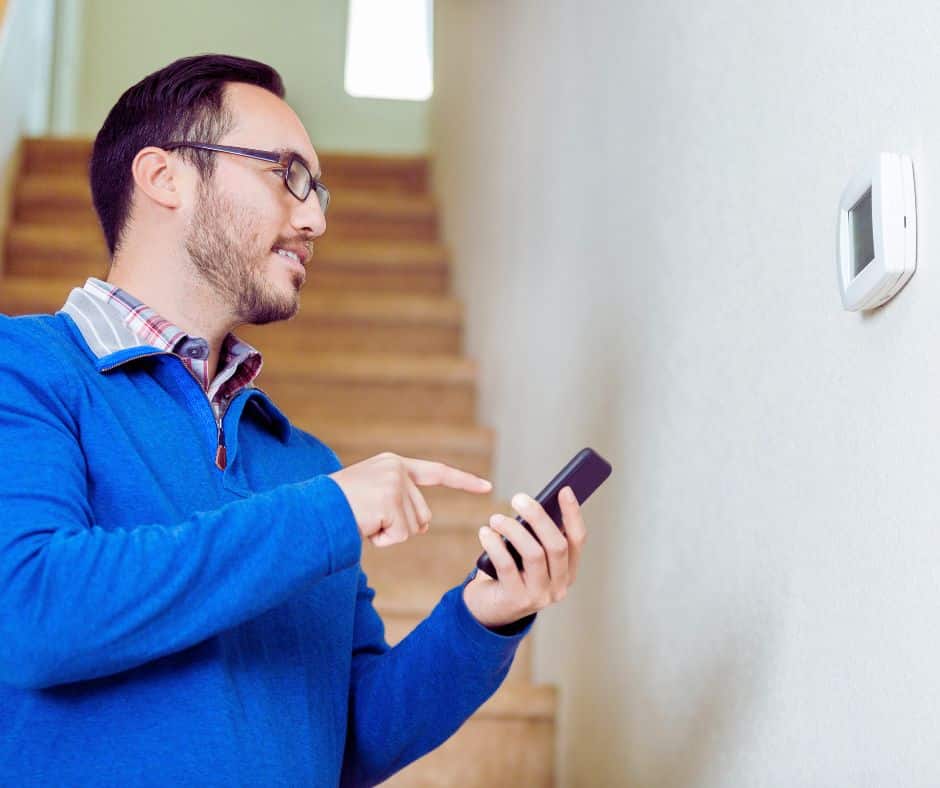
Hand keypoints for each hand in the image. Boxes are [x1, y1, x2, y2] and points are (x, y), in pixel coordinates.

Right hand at [329, 452, 492, 547]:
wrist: (311, 511)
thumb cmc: (337, 508)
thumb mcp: (371, 495)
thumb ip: (399, 502)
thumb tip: (422, 525)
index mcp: (395, 464)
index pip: (437, 472)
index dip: (464, 482)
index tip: (488, 487)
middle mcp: (398, 469)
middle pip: (423, 515)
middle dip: (400, 527)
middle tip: (368, 519)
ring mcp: (394, 484)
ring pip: (412, 528)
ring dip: (389, 535)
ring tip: (363, 520)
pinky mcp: (389, 501)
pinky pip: (400, 536)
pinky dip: (382, 540)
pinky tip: (363, 527)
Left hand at [462, 486, 586, 628]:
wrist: (488, 609)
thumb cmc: (511, 573)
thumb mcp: (526, 555)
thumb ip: (535, 536)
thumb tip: (533, 504)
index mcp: (568, 571)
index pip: (577, 539)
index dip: (573, 513)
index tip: (564, 489)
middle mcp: (559, 586)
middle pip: (556, 546)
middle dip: (539, 518)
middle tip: (518, 498)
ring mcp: (539, 596)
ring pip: (534, 555)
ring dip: (513, 530)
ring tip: (496, 518)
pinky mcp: (516, 600)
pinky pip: (507, 566)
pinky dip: (495, 545)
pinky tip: (485, 533)